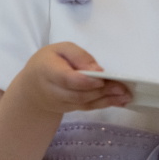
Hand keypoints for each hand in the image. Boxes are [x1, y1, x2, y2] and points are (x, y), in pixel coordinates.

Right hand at [9, 42, 131, 115]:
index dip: (85, 81)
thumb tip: (98, 70)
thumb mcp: (60, 49)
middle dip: (102, 92)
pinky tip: (120, 101)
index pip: (67, 79)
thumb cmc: (49, 62)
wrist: (33, 87)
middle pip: (78, 95)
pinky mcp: (69, 110)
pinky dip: (104, 104)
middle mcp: (53, 91)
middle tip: (122, 88)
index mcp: (48, 71)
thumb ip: (79, 56)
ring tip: (126, 96)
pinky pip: (87, 108)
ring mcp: (61, 104)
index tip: (101, 79)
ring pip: (85, 104)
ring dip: (107, 100)